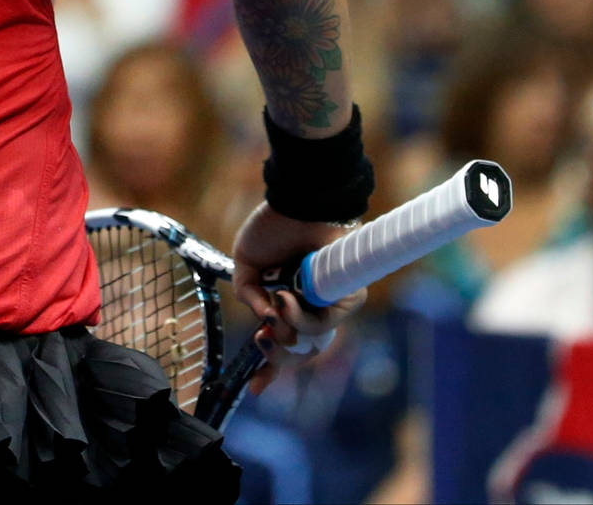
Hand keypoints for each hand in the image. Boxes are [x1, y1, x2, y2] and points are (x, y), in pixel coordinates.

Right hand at [230, 201, 364, 392]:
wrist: (296, 204)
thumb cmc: (272, 228)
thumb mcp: (245, 264)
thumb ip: (248, 295)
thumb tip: (264, 322)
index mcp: (285, 301)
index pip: (281, 342)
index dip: (269, 368)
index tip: (255, 389)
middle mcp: (308, 307)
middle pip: (297, 351)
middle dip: (278, 356)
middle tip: (265, 340)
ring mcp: (327, 305)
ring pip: (309, 340)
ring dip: (288, 330)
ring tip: (278, 304)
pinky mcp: (347, 299)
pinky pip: (323, 324)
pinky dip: (300, 317)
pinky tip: (285, 299)